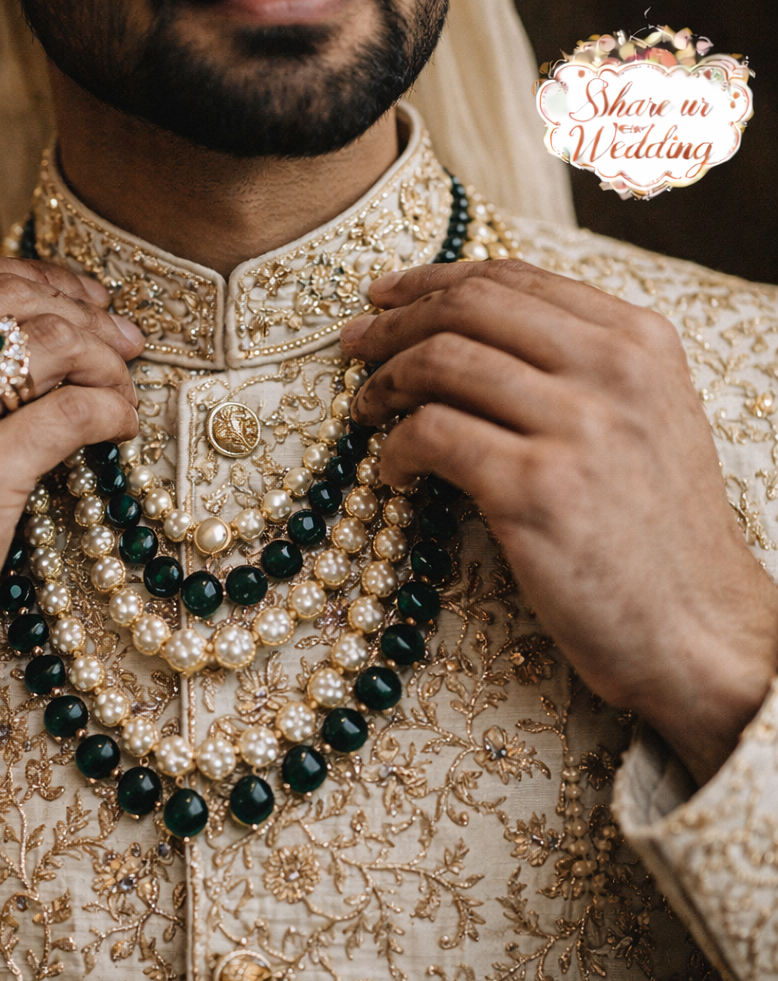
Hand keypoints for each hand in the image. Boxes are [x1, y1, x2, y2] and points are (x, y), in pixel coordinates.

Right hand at [0, 256, 142, 835]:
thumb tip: (14, 340)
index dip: (45, 279)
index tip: (83, 302)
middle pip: (20, 298)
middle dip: (87, 314)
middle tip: (123, 343)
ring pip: (54, 343)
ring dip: (107, 362)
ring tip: (120, 392)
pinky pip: (74, 411)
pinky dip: (114, 409)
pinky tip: (119, 428)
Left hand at [342, 260, 777, 785]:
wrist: (699, 630)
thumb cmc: (658, 534)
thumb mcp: (645, 422)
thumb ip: (576, 369)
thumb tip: (468, 339)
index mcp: (638, 340)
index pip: (510, 279)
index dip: (430, 281)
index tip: (383, 297)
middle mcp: (612, 368)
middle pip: (467, 307)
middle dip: (393, 322)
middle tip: (353, 346)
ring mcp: (576, 426)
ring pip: (441, 361)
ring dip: (383, 383)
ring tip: (364, 410)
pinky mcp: (536, 488)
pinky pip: (432, 435)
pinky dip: (395, 449)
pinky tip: (393, 472)